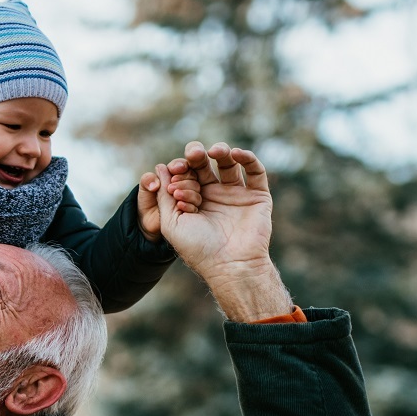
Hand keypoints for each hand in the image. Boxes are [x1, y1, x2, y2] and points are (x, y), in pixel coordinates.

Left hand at [143, 141, 291, 321]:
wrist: (230, 266)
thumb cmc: (197, 248)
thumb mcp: (171, 223)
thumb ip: (164, 196)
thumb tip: (159, 167)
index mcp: (194, 201)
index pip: (185, 175)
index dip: (180, 171)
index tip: (175, 179)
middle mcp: (214, 196)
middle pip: (205, 166)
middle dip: (197, 156)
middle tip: (193, 153)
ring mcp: (236, 195)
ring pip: (229, 164)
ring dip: (221, 151)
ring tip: (214, 150)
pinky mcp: (257, 196)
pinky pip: (255, 171)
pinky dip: (248, 158)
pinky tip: (236, 154)